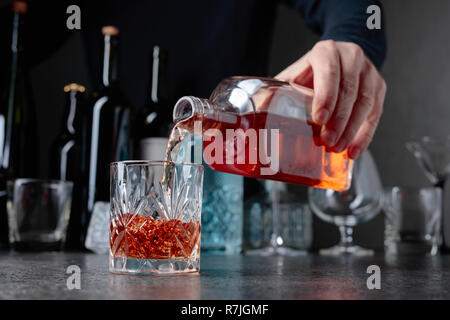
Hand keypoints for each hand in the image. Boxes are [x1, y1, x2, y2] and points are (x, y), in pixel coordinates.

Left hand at [276, 40, 386, 158]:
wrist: (338, 60)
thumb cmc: (311, 73)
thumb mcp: (292, 76)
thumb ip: (275, 93)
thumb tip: (252, 118)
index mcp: (326, 52)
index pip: (328, 72)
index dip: (325, 96)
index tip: (319, 119)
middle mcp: (350, 57)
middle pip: (349, 91)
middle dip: (338, 120)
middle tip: (327, 142)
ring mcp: (368, 71)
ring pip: (365, 103)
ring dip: (352, 130)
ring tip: (339, 149)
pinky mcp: (379, 87)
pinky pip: (376, 113)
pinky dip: (365, 135)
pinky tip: (355, 150)